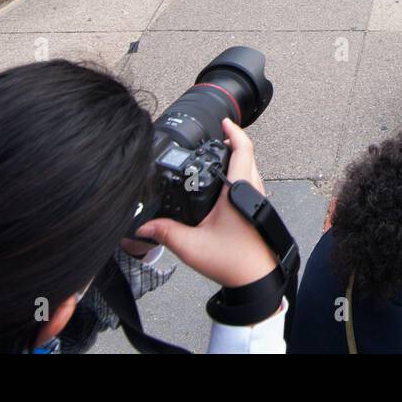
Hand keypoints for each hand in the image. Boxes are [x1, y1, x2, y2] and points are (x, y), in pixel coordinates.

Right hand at [136, 119, 277, 288]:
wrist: (257, 281)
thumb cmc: (234, 262)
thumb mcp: (192, 245)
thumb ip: (165, 232)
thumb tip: (142, 227)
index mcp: (240, 190)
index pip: (242, 149)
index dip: (234, 131)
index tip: (225, 121)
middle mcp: (253, 191)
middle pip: (248, 156)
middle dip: (233, 143)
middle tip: (216, 137)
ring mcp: (258, 202)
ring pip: (251, 170)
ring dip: (238, 160)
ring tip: (218, 157)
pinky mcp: (257, 213)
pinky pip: (251, 184)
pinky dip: (239, 175)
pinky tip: (224, 187)